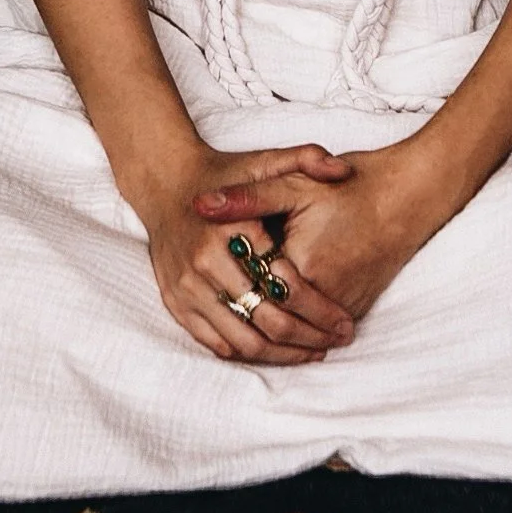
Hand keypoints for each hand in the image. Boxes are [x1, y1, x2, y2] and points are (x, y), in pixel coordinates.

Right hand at [140, 143, 357, 363]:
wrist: (166, 184)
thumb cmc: (224, 173)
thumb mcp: (264, 160)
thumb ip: (306, 159)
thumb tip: (344, 172)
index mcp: (232, 229)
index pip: (284, 282)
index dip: (320, 308)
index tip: (345, 321)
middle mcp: (205, 261)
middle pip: (266, 317)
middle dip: (308, 336)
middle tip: (337, 340)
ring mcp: (187, 285)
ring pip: (242, 339)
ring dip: (282, 353)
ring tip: (313, 351)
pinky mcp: (175, 301)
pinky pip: (215, 341)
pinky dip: (248, 352)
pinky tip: (275, 350)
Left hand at [195, 140, 437, 321]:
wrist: (407, 197)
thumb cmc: (349, 186)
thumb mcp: (292, 182)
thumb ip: (246, 197)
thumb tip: (198, 206)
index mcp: (299, 263)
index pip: (248, 286)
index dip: (226, 281)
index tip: (210, 268)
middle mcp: (322, 293)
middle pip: (267, 318)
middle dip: (242, 314)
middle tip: (219, 305)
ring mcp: (343, 305)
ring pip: (292, 333)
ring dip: (266, 333)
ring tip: (239, 317)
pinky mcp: (357, 308)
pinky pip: (317, 330)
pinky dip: (296, 331)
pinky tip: (275, 321)